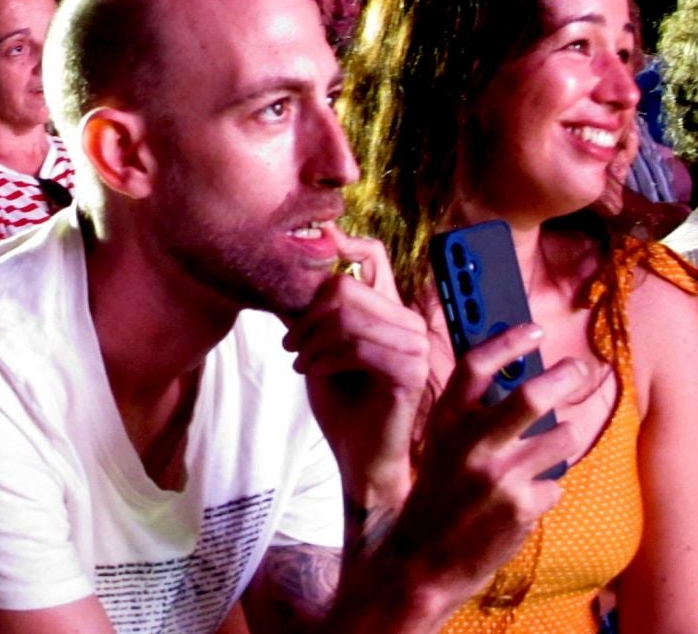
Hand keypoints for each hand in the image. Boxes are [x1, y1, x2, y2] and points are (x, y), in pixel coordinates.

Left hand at [283, 231, 429, 498]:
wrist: (358, 454)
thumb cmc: (340, 399)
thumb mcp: (317, 344)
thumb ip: (309, 310)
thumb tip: (282, 269)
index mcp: (390, 309)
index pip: (372, 255)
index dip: (342, 243)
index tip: (310, 248)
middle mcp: (409, 322)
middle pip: (345, 286)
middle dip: (306, 316)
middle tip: (292, 345)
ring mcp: (415, 346)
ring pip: (346, 317)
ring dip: (311, 342)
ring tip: (302, 362)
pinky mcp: (410, 372)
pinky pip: (355, 348)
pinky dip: (324, 359)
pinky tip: (314, 373)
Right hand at [385, 324, 595, 603]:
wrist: (420, 564)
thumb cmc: (433, 502)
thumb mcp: (438, 450)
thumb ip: (469, 420)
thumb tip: (517, 384)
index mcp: (444, 423)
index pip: (474, 366)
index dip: (506, 342)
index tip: (532, 329)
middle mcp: (471, 444)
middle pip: (531, 395)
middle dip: (565, 377)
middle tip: (580, 370)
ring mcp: (498, 476)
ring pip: (560, 439)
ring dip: (564, 439)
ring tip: (555, 445)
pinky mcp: (522, 507)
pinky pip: (555, 484)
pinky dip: (546, 489)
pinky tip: (526, 500)